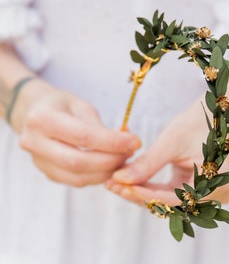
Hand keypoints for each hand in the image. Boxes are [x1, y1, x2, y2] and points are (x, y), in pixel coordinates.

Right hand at [13, 78, 140, 186]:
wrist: (34, 112)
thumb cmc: (61, 105)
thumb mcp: (81, 105)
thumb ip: (100, 127)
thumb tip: (126, 145)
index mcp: (42, 119)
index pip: (83, 136)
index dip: (113, 142)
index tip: (135, 142)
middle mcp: (34, 143)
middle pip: (79, 162)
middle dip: (111, 161)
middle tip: (130, 153)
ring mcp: (38, 161)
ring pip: (78, 177)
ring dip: (106, 172)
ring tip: (123, 159)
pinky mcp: (47, 173)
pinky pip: (76, 181)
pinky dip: (97, 176)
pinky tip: (110, 166)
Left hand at [106, 98, 228, 204]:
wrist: (210, 117)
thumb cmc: (196, 124)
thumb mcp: (171, 142)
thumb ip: (147, 163)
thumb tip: (120, 179)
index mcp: (216, 184)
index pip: (176, 198)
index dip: (147, 194)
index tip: (122, 186)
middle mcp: (213, 195)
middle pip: (170, 204)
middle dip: (140, 195)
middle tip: (112, 184)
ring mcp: (204, 194)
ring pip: (166, 202)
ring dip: (141, 193)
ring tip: (116, 182)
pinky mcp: (193, 190)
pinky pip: (168, 195)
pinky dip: (149, 189)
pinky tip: (129, 182)